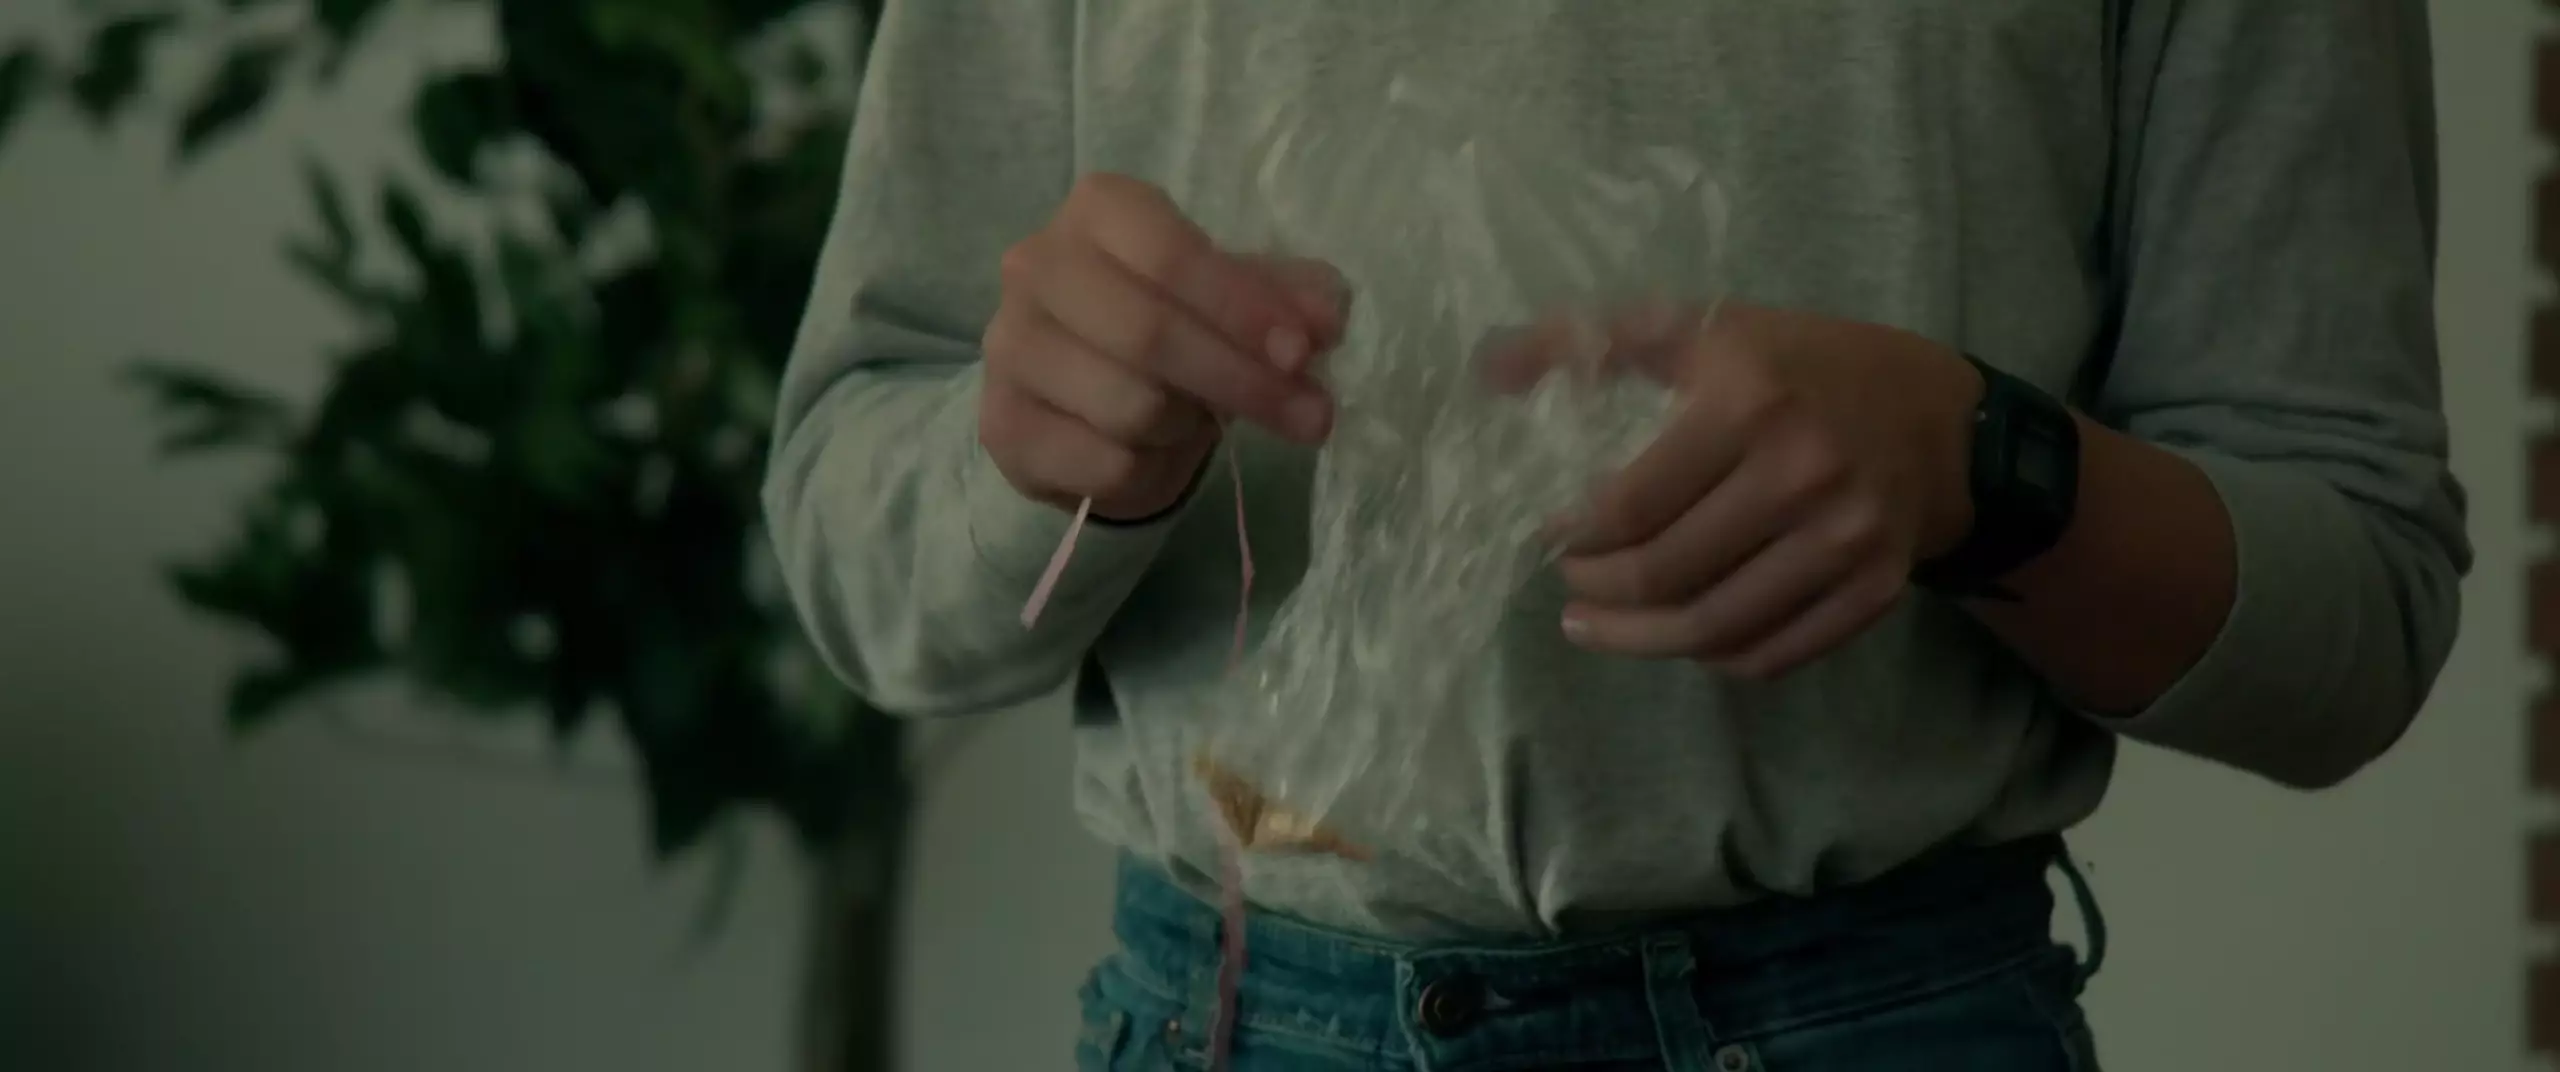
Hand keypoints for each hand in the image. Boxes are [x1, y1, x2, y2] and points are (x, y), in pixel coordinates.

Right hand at [982, 174, 1346, 520]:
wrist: (1082, 401)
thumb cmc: (1168, 325)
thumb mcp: (1233, 298)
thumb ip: (1283, 297)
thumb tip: (1327, 315)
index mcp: (1100, 212)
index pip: (1170, 256)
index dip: (1242, 308)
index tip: (1303, 353)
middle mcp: (1036, 267)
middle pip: (1149, 333)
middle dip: (1242, 382)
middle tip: (1311, 417)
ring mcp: (1010, 348)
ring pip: (1130, 406)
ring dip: (1190, 427)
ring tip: (1201, 421)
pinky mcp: (1002, 426)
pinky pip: (1106, 464)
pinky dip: (1152, 470)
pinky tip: (1154, 453)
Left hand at [1489, 302, 1984, 679]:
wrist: (1944, 423)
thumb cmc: (1806, 367)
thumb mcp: (1712, 328)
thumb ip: (1598, 342)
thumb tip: (1491, 367)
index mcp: (1750, 400)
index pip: (1630, 504)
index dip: (1573, 536)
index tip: (1548, 535)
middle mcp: (1803, 474)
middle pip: (1664, 576)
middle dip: (1595, 591)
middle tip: (1569, 585)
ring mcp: (1846, 541)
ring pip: (1711, 630)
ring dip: (1637, 641)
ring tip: (1596, 626)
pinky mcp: (1874, 592)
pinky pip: (1770, 654)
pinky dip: (1710, 656)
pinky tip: (1679, 637)